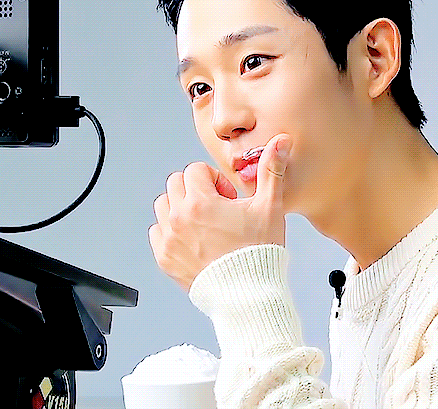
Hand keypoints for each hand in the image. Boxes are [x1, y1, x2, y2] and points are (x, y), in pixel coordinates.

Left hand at [149, 134, 291, 290]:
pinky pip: (157, 233)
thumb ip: (271, 170)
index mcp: (200, 202)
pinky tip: (195, 240)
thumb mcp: (269, 207)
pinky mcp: (165, 259)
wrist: (249, 296)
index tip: (228, 198)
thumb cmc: (259, 254)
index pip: (195, 170)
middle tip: (218, 209)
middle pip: (176, 184)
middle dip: (196, 190)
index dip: (215, 180)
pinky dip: (172, 232)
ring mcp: (169, 240)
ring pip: (163, 206)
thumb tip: (280, 142)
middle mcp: (179, 219)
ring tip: (205, 224)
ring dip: (181, 208)